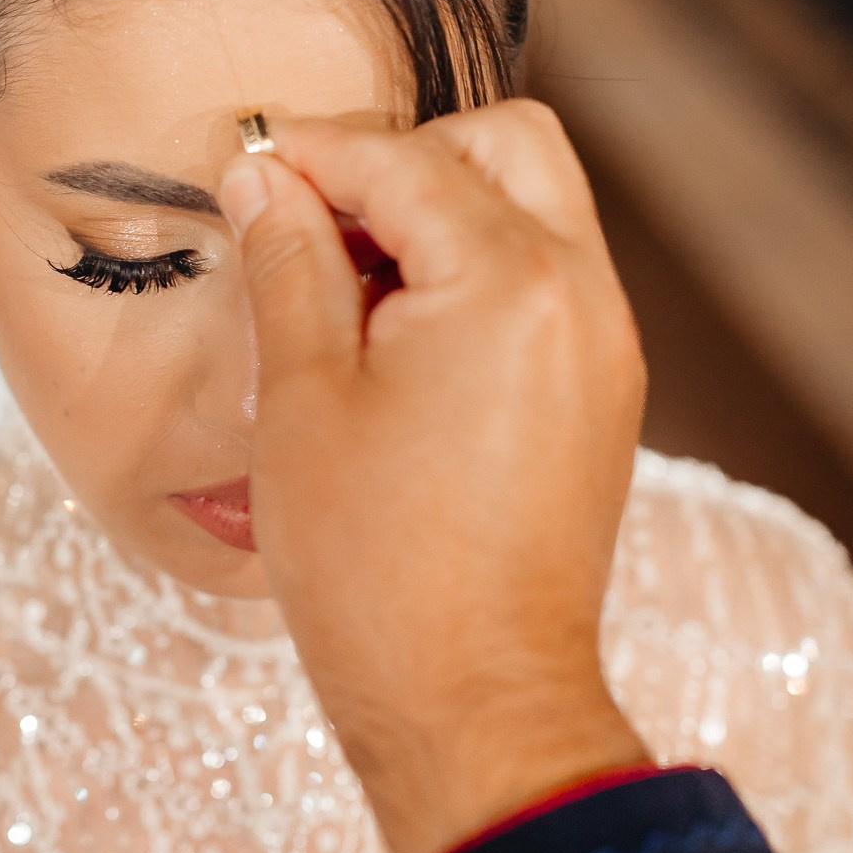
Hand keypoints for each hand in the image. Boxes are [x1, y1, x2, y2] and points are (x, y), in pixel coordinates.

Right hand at [218, 100, 650, 852]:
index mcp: (512, 281)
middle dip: (404, 157)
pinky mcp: (603, 395)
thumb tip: (261, 179)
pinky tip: (398, 335)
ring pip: (537, 206)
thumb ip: (286, 264)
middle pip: (507, 145)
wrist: (476, 708)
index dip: (313, 151)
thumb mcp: (300, 401)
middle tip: (313, 215)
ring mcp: (605, 345)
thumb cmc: (378, 572)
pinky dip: (478, 271)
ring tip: (348, 284)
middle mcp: (583, 294)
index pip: (405, 160)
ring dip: (444, 211)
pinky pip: (549, 280)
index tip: (248, 165)